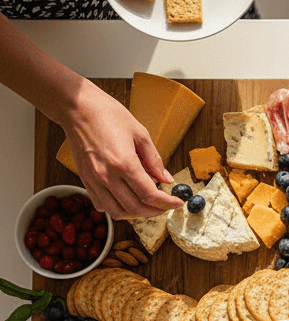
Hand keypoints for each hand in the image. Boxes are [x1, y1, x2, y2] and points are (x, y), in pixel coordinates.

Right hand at [62, 82, 179, 219]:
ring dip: (136, 213)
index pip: (150, 195)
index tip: (178, 203)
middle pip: (135, 207)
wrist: (77, 107)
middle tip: (165, 206)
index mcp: (124, 163)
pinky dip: (116, 208)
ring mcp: (93, 180)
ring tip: (148, 205)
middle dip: (155, 211)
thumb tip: (166, 179)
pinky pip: (101, 205)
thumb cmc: (108, 115)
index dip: (167, 203)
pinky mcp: (84, 179)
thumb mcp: (140, 133)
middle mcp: (107, 176)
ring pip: (117, 211)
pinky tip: (126, 200)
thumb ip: (154, 160)